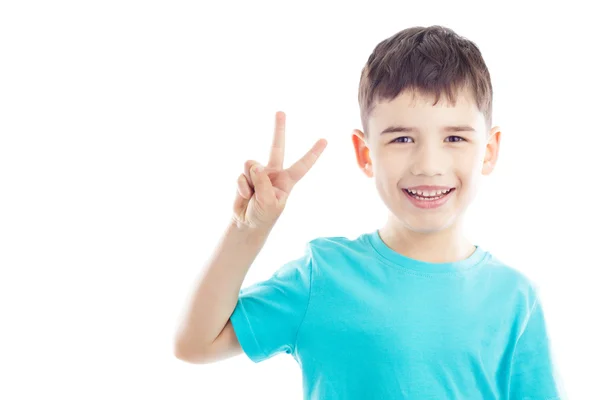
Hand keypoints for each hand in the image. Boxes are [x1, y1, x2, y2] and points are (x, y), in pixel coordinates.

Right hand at [232, 111, 326, 229]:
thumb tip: (254, 165)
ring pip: (252, 164)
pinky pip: (241, 175)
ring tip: (253, 195)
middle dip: (278, 129)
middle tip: (281, 112)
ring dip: (250, 180)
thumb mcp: (269, 202)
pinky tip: (245, 196)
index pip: (303, 165)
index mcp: (286, 181)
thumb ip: (263, 182)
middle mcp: (273, 174)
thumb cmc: (264, 216)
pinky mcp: (245, 177)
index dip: (313, 153)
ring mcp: (258, 174)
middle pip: (276, 147)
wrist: (246, 224)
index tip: (324, 140)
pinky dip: (242, 187)